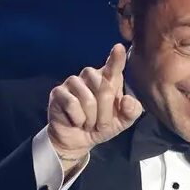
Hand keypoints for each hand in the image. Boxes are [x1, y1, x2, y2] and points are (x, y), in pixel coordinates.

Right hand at [47, 43, 142, 161]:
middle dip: (105, 114)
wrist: (77, 141)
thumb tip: (128, 101)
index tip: (119, 48)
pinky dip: (78, 119)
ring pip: (88, 99)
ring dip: (91, 119)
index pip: (113, 67)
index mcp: (108, 79)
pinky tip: (75, 121)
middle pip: (104, 89)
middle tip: (100, 124)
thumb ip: (131, 111)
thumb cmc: (101, 125)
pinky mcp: (58, 92)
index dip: (116, 58)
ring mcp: (73, 82)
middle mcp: (91, 76)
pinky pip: (73, 104)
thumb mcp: (122, 121)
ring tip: (88, 123)